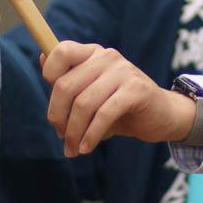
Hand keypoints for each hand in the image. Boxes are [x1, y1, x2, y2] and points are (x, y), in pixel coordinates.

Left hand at [40, 42, 196, 157]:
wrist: (162, 116)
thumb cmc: (121, 106)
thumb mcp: (92, 91)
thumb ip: (69, 78)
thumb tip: (41, 58)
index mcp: (93, 53)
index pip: (60, 52)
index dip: (49, 78)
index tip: (55, 106)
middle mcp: (107, 57)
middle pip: (66, 86)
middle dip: (58, 117)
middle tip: (63, 138)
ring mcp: (123, 71)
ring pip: (84, 104)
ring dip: (74, 132)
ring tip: (73, 149)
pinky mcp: (136, 90)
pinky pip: (104, 114)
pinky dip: (91, 135)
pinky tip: (87, 147)